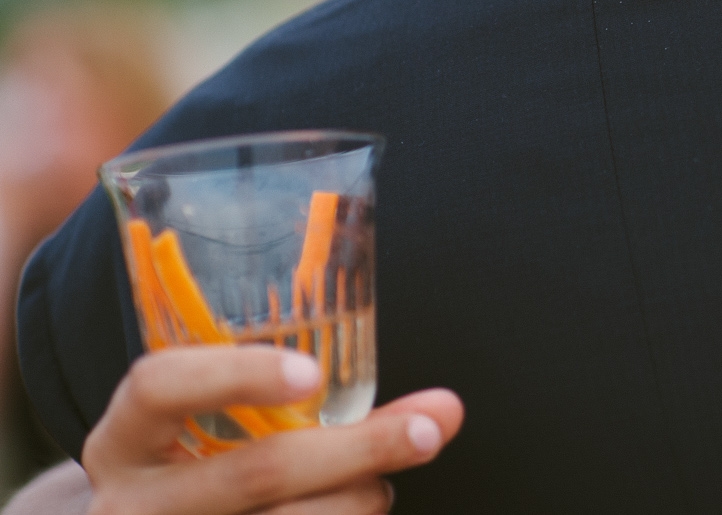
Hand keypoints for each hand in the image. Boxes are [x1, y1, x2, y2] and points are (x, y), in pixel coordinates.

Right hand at [76, 347, 461, 514]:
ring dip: (359, 499)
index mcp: (123, 440)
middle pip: (255, 472)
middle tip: (425, 431)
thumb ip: (313, 407)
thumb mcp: (211, 431)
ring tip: (379, 485)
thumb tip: (444, 410)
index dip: (237, 375)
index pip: (159, 386)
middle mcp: (130, 503)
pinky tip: (357, 508)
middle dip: (357, 449)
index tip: (313, 374)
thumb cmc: (195, 472)